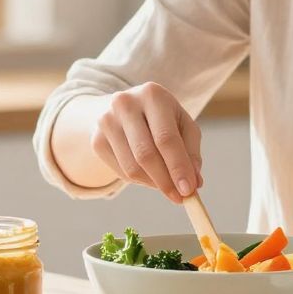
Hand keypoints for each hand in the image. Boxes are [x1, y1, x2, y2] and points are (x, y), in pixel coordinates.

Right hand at [89, 82, 203, 202]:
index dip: (178, 166)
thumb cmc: (162, 118)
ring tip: (167, 186)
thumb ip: (191, 152)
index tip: (189, 190)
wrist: (124, 107)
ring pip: (131, 167)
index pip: (166, 138)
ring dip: (153, 184)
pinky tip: (149, 175)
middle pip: (146, 154)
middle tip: (180, 198)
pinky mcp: (97, 139)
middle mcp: (125, 104)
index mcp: (152, 95)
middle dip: (165, 181)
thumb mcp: (182, 124)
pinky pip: (121, 172)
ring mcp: (107, 121)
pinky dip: (140, 180)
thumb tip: (195, 183)